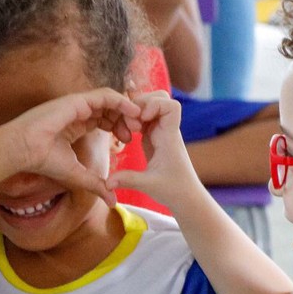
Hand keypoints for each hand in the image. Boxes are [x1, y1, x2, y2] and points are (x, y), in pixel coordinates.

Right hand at [5, 87, 140, 205]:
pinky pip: (105, 95)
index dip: (118, 128)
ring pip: (110, 100)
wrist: (25, 150)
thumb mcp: (78, 175)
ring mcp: (78, 104)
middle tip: (137, 131)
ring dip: (126, 110)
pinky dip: (121, 101)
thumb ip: (96, 185)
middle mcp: (78, 112)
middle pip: (110, 109)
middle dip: (125, 119)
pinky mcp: (78, 100)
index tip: (128, 141)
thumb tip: (113, 201)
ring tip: (137, 123)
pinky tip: (131, 111)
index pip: (104, 120)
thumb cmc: (44, 161)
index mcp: (77, 125)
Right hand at [107, 91, 197, 205]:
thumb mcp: (148, 185)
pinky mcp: (154, 136)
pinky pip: (143, 118)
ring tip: (126, 129)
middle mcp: (166, 130)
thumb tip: (106, 183)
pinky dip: (133, 120)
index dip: (155, 105)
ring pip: (150, 105)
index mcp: (169, 137)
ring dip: (135, 111)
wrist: (185, 196)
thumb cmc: (173, 190)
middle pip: (160, 97)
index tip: (141, 119)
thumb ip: (127, 180)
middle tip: (130, 122)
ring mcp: (160, 131)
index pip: (171, 106)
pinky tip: (126, 133)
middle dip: (141, 103)